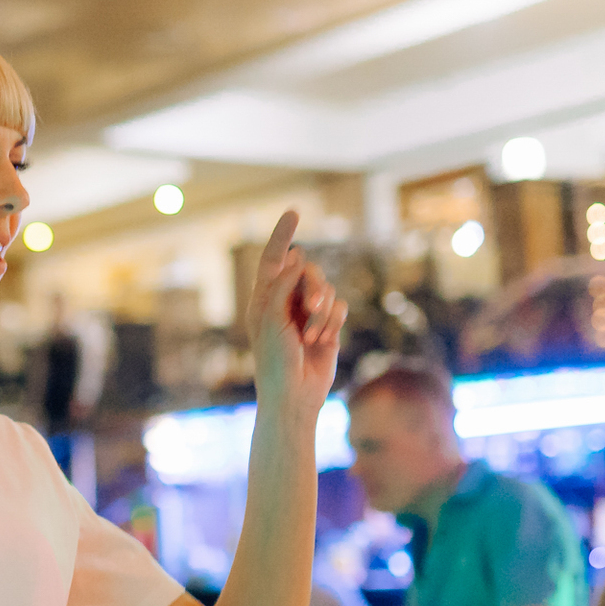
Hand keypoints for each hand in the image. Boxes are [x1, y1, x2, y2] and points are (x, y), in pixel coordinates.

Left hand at [250, 211, 346, 421]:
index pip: (274, 259)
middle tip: (312, 308)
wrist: (294, 394)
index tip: (294, 211)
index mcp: (265, 298)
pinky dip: (333, 321)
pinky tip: (322, 340)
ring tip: (312, 336)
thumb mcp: (273, 318)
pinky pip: (340, 306)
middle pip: (308, 272)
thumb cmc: (275, 360)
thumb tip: (296, 254)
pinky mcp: (328, 325)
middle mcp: (286, 301)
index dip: (282, 235)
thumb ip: (283, 284)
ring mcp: (308, 312)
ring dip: (322, 312)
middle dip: (314, 288)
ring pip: (327, 289)